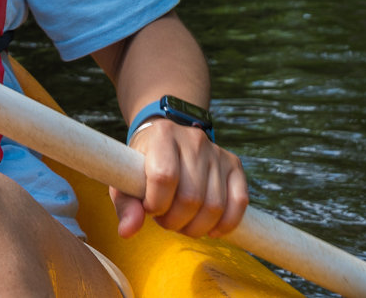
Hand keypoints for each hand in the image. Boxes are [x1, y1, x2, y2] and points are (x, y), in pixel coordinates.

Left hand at [109, 119, 248, 238]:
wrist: (167, 139)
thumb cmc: (143, 164)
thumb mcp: (126, 179)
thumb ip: (125, 204)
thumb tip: (128, 231)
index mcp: (163, 135)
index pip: (164, 177)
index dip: (156, 203)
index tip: (149, 208)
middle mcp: (193, 140)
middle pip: (191, 197)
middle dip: (175, 221)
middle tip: (165, 220)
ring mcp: (216, 152)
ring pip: (214, 205)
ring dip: (196, 227)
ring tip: (182, 221)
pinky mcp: (233, 164)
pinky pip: (239, 201)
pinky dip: (226, 223)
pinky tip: (210, 229)